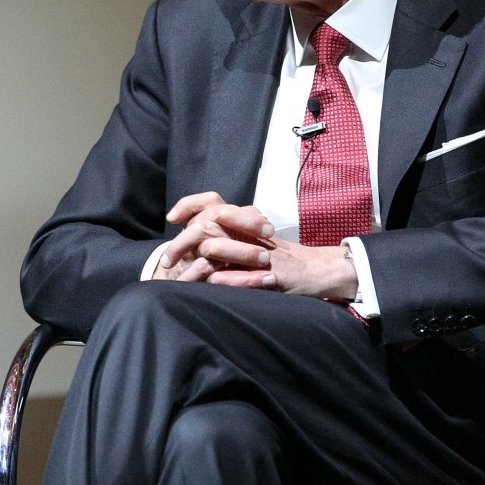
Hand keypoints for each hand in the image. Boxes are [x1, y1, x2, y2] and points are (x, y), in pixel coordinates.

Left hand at [160, 194, 358, 300]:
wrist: (317, 271)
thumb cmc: (280, 262)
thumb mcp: (250, 246)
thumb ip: (226, 242)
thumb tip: (192, 245)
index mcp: (244, 223)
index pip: (213, 202)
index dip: (190, 204)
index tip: (172, 217)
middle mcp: (250, 232)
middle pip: (208, 224)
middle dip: (182, 243)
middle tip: (167, 262)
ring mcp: (261, 252)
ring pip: (221, 246)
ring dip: (198, 262)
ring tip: (181, 277)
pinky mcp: (274, 273)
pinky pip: (245, 273)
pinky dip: (226, 278)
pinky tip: (212, 282)